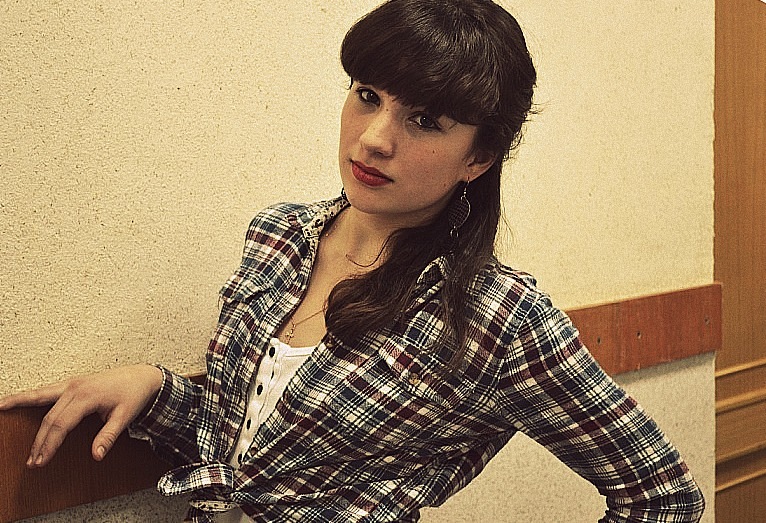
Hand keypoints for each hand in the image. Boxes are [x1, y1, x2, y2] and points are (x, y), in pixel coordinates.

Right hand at [0, 364, 162, 467]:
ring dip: (25, 415)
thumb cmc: (133, 394)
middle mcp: (75, 388)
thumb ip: (109, 436)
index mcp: (87, 395)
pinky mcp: (70, 384)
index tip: (42, 460)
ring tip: (6, 422)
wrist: (141, 376)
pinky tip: (10, 401)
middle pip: (50, 418)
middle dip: (39, 441)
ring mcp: (71, 384)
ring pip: (41, 401)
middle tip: (32, 462)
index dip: (50, 444)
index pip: (61, 424)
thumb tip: (96, 455)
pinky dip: (26, 396)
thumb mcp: (125, 417)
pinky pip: (44, 391)